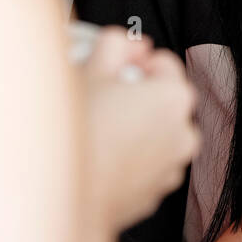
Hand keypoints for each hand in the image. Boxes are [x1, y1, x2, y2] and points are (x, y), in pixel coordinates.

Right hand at [81, 25, 199, 230]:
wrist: (57, 197)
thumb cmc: (75, 134)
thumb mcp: (90, 72)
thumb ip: (115, 45)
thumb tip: (125, 44)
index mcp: (174, 99)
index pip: (165, 63)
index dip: (137, 60)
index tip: (116, 66)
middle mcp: (183, 135)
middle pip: (165, 101)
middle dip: (139, 96)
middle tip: (103, 96)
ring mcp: (170, 168)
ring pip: (157, 135)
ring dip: (136, 127)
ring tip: (99, 127)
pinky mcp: (152, 194)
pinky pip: (146, 165)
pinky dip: (130, 157)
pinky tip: (100, 155)